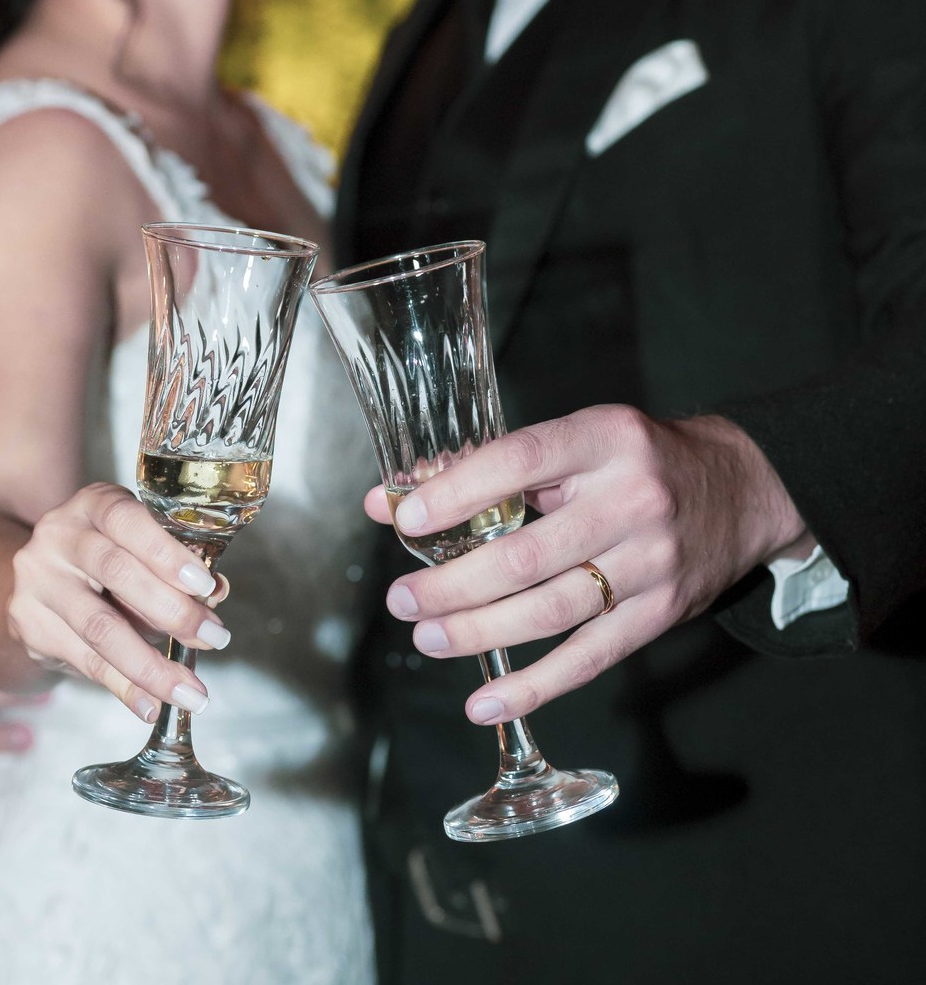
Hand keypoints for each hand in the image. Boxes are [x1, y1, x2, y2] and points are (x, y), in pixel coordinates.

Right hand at [8, 481, 231, 723]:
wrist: (33, 579)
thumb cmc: (103, 557)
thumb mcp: (135, 546)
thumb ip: (174, 565)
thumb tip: (217, 593)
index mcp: (92, 504)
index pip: (127, 520)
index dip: (167, 553)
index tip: (206, 586)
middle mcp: (58, 536)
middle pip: (116, 572)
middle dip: (173, 611)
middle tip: (215, 638)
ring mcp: (37, 581)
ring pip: (99, 628)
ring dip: (152, 665)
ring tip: (191, 691)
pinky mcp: (29, 626)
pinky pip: (84, 662)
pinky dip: (124, 688)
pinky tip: (151, 706)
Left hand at [365, 405, 808, 725]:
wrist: (741, 488)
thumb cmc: (637, 459)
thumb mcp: (580, 438)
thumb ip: (496, 466)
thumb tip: (400, 496)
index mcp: (602, 440)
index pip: (518, 462)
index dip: (457, 494)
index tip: (405, 520)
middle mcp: (631, 500)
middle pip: (527, 554)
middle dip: (453, 584)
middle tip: (402, 599)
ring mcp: (650, 562)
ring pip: (551, 611)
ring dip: (479, 632)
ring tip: (427, 638)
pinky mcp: (662, 614)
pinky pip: (589, 658)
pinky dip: (534, 687)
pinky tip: (485, 702)